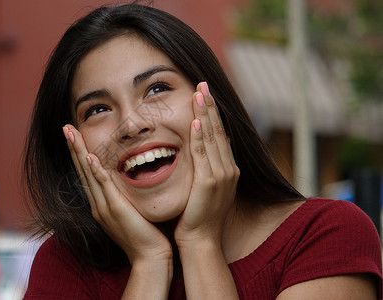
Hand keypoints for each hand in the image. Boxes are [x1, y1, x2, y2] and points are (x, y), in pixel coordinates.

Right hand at [62, 126, 171, 263]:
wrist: (149, 257)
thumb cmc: (145, 235)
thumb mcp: (131, 211)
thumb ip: (125, 196)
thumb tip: (129, 180)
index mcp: (100, 203)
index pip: (87, 173)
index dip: (79, 153)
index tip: (75, 135)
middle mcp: (97, 204)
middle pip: (82, 169)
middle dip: (73, 147)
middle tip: (65, 126)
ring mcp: (104, 207)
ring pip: (88, 173)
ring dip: (79, 152)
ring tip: (70, 133)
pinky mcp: (115, 209)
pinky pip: (103, 186)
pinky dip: (95, 171)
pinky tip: (90, 157)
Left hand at [174, 82, 239, 246]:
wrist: (200, 239)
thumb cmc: (198, 216)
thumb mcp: (206, 188)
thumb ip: (205, 169)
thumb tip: (200, 152)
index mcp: (228, 169)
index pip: (221, 134)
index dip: (214, 113)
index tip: (206, 94)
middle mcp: (229, 169)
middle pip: (220, 130)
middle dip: (211, 106)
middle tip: (203, 83)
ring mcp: (221, 175)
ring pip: (213, 138)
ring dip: (206, 114)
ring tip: (200, 93)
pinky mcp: (209, 182)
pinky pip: (203, 154)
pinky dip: (200, 137)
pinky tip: (196, 121)